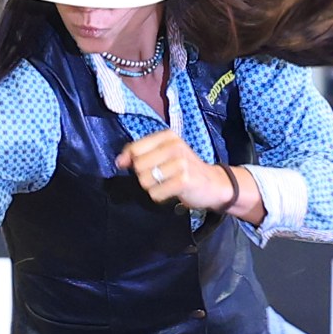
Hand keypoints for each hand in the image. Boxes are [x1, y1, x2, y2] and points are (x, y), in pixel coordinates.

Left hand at [117, 129, 235, 211]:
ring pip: (145, 181)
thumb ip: (140, 154)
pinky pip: (155, 193)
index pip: (134, 149)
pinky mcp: (184, 180)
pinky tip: (172, 192)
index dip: (131, 161)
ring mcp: (180, 162)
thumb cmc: (184, 169)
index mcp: (167, 136)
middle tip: (160, 177)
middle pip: (138, 166)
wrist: (213, 183)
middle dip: (144, 176)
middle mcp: (174, 145)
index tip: (141, 168)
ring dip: (152, 187)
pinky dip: (160, 197)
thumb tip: (119, 162)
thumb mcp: (164, 154)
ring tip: (167, 184)